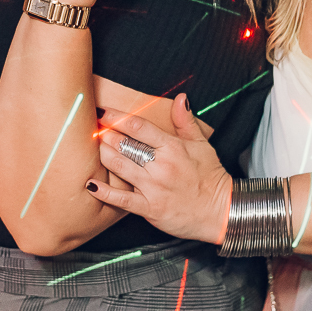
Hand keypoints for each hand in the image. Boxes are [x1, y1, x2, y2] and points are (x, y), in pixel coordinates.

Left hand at [85, 95, 232, 243]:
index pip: (138, 126)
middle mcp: (161, 166)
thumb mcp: (202, 145)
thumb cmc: (211, 177)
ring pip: (120, 166)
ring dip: (102, 155)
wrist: (222, 212)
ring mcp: (154, 188)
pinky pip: (122, 200)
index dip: (116, 117)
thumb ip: (186, 121)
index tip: (102, 111)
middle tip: (89, 128)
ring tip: (89, 148)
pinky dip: (105, 192)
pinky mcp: (150, 208)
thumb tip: (181, 98)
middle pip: (124, 144)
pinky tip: (91, 184)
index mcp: (172, 147)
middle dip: (105, 134)